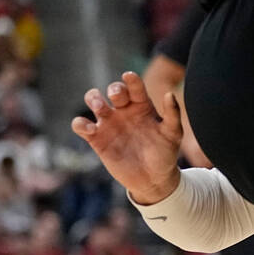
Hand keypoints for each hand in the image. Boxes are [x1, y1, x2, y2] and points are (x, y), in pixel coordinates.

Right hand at [72, 71, 183, 203]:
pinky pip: (81, 126)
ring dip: (93, 99)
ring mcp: (110, 124)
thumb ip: (172, 113)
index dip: (131, 80)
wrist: (153, 178)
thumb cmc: (165, 153)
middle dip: (114, 89)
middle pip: (114, 90)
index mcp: (143, 106)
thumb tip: (170, 94)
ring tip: (99, 107)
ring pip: (94, 101)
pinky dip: (80, 124)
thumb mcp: (173, 133)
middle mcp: (124, 111)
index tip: (129, 76)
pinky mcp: (97, 139)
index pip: (135, 87)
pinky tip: (90, 129)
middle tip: (115, 95)